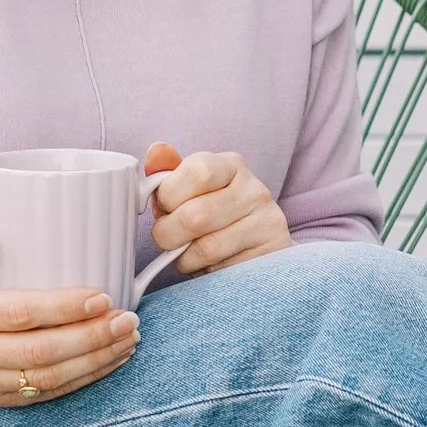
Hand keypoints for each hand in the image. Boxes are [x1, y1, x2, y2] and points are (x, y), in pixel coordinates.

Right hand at [0, 229, 139, 408]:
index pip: (19, 313)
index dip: (63, 308)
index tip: (103, 297)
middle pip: (40, 351)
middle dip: (91, 337)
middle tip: (127, 319)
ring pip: (51, 377)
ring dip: (96, 359)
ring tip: (129, 338)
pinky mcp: (5, 401)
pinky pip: (53, 392)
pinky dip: (89, 377)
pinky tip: (114, 357)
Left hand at [144, 143, 290, 278]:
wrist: (260, 246)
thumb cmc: (215, 215)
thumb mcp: (190, 190)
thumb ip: (168, 173)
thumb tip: (156, 152)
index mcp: (231, 165)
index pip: (197, 172)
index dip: (168, 196)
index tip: (164, 208)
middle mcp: (254, 190)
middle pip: (196, 216)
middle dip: (169, 234)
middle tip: (169, 239)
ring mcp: (267, 223)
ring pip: (207, 248)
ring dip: (186, 259)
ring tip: (189, 254)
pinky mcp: (270, 255)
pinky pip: (223, 271)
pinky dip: (207, 274)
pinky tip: (211, 266)